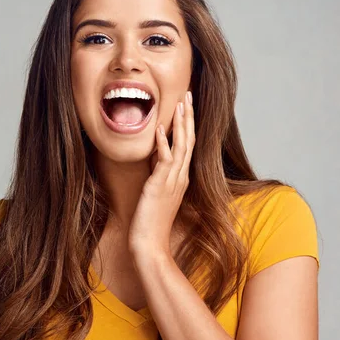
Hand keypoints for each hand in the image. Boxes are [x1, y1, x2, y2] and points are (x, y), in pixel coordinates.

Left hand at [128, 90, 195, 255]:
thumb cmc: (152, 223)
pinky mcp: (160, 186)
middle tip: (188, 95)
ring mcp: (173, 181)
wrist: (150, 244)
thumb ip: (158, 176)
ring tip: (181, 103)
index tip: (186, 106)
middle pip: (189, 141)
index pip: (187, 146)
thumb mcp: (156, 194)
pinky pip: (164, 160)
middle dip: (188, 117)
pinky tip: (161, 128)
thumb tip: (154, 159)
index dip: (187, 125)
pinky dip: (163, 143)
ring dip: (181, 123)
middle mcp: (180, 177)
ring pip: (182, 146)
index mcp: (181, 178)